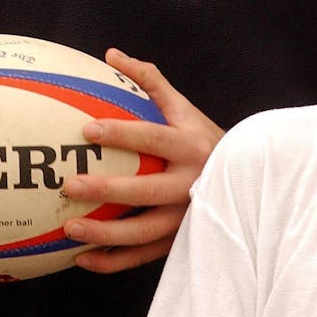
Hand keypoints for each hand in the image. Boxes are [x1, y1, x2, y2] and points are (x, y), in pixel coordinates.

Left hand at [62, 48, 222, 273]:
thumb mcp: (183, 107)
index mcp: (191, 147)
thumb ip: (149, 81)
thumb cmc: (203, 138)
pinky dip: (112, 261)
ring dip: (105, 234)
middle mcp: (192, 184)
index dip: (121, 134)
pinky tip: (80, 257)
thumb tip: (111, 55)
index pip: (153, 138)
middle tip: (70, 184)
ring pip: (144, 232)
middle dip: (107, 189)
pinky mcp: (181, 243)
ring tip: (69, 227)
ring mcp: (187, 218)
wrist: (248, 183)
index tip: (87, 130)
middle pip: (147, 190)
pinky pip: (143, 257)